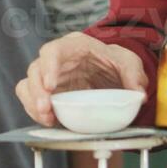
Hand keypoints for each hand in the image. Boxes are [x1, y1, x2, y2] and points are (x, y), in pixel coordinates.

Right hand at [15, 32, 149, 126]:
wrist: (110, 73)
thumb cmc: (114, 63)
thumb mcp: (129, 63)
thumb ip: (134, 75)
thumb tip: (138, 94)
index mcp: (74, 46)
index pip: (53, 50)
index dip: (48, 67)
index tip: (50, 85)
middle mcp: (56, 59)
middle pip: (35, 69)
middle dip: (37, 91)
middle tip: (46, 109)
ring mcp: (49, 77)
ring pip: (28, 85)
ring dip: (33, 103)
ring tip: (47, 119)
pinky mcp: (47, 94)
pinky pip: (30, 100)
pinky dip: (35, 112)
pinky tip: (49, 122)